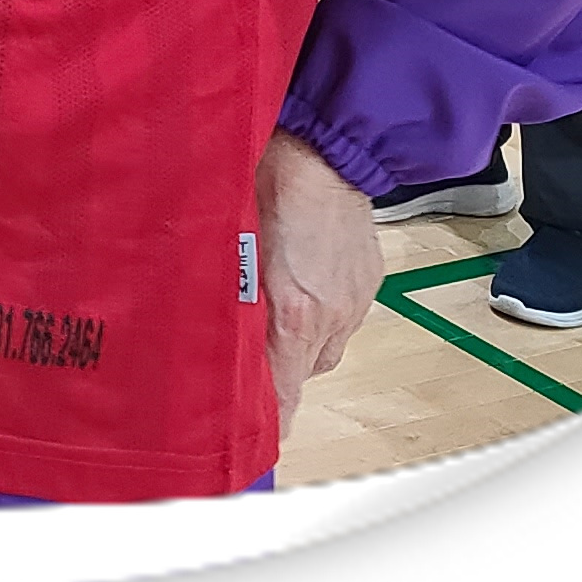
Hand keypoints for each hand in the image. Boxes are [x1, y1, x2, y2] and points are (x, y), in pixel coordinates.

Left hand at [252, 131, 380, 433]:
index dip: (262, 421)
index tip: (243, 436)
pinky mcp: (368, 283)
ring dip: (296, 341)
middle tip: (238, 351)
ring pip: (322, 349)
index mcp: (293, 313)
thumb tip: (212, 347)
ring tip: (269, 307)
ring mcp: (354, 301)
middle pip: (300, 376)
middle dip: (271, 370)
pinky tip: (298, 283)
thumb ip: (225, 303)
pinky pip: (342, 320)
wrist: (322, 145)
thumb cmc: (262, 183)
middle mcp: (330, 316)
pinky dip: (320, 314)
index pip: (283, 397)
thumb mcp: (227, 245)